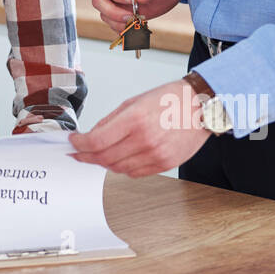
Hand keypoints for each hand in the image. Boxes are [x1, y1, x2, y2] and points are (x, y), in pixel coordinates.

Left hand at [67, 78, 210, 177]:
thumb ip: (110, 121)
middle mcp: (145, 140)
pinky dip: (122, 168)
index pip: (96, 141)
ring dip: (104, 162)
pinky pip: (134, 173)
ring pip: (118, 169)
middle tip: (78, 152)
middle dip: (86, 156)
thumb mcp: (134, 101)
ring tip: (98, 154)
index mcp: (135, 119)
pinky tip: (119, 158)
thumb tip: (91, 135)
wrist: (201, 108)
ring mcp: (156, 155)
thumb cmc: (170, 100)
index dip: (79, 144)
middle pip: (104, 158)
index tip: (73, 142)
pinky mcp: (164, 165)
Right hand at [93, 0, 185, 29]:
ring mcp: (118, 2)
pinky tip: (135, 30)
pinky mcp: (124, 13)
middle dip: (111, 12)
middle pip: (99, 0)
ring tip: (135, 25)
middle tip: (129, 17)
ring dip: (117, 23)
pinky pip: (115, 24)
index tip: (131, 0)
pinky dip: (123, 30)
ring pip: (105, 15)